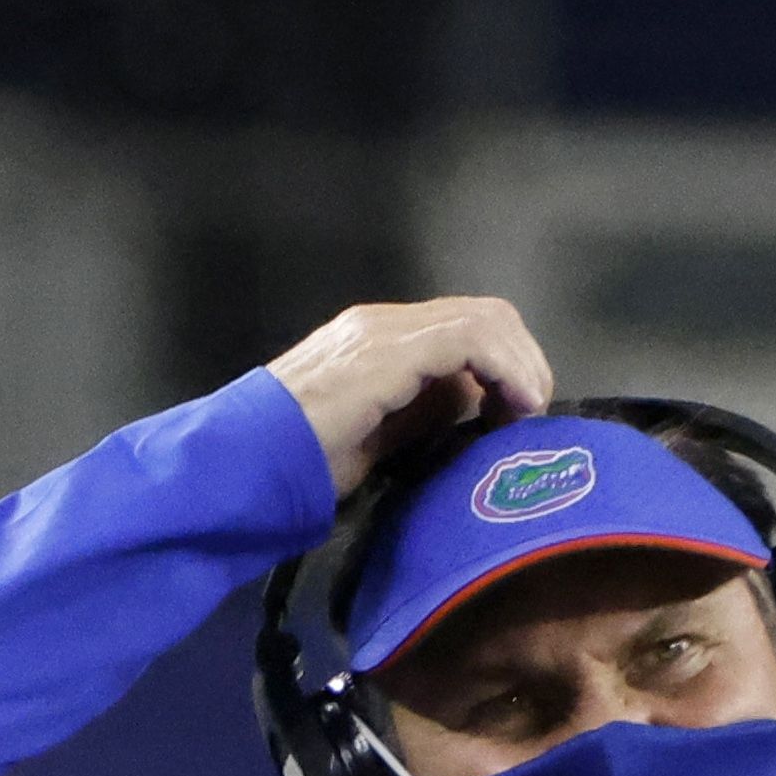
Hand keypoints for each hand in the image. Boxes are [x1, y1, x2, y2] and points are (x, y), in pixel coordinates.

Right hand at [263, 298, 556, 503]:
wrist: (245, 458)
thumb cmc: (299, 461)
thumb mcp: (378, 438)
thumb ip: (422, 414)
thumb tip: (476, 403)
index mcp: (383, 340)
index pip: (469, 327)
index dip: (510, 366)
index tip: (518, 418)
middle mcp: (386, 323)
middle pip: (488, 314)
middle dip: (525, 363)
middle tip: (530, 417)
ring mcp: (385, 331)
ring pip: (487, 319)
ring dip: (522, 367)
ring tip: (524, 415)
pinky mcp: (388, 350)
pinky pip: (471, 339)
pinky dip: (505, 370)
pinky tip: (511, 408)